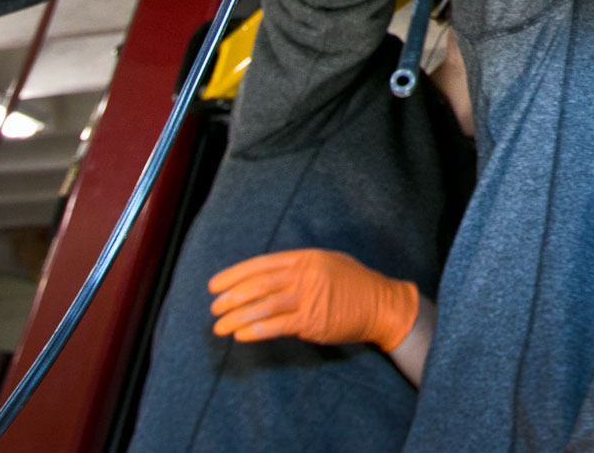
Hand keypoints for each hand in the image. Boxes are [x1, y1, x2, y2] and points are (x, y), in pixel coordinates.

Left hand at [208, 248, 419, 354]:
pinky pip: (277, 326)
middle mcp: (304, 275)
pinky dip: (256, 330)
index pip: (261, 265)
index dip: (234, 275)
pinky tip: (241, 335)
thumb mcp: (326, 262)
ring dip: (237, 317)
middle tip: (213, 308)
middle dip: (231, 297)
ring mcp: (309, 298)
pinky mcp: (313, 321)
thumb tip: (264, 278)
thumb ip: (297, 268)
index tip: (214, 285)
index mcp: (305, 258)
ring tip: (219, 327)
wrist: (380, 303)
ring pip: (263, 306)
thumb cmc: (352, 283)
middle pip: (258, 285)